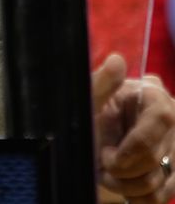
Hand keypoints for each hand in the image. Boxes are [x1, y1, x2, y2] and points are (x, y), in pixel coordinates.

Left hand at [95, 53, 174, 202]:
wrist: (93, 146)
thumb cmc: (92, 120)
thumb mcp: (89, 102)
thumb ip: (100, 84)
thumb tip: (117, 61)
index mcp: (155, 97)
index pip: (162, 121)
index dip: (132, 147)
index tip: (108, 155)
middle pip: (155, 158)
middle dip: (121, 168)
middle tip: (103, 161)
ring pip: (159, 184)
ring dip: (126, 186)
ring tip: (110, 174)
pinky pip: (161, 198)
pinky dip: (138, 198)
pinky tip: (125, 187)